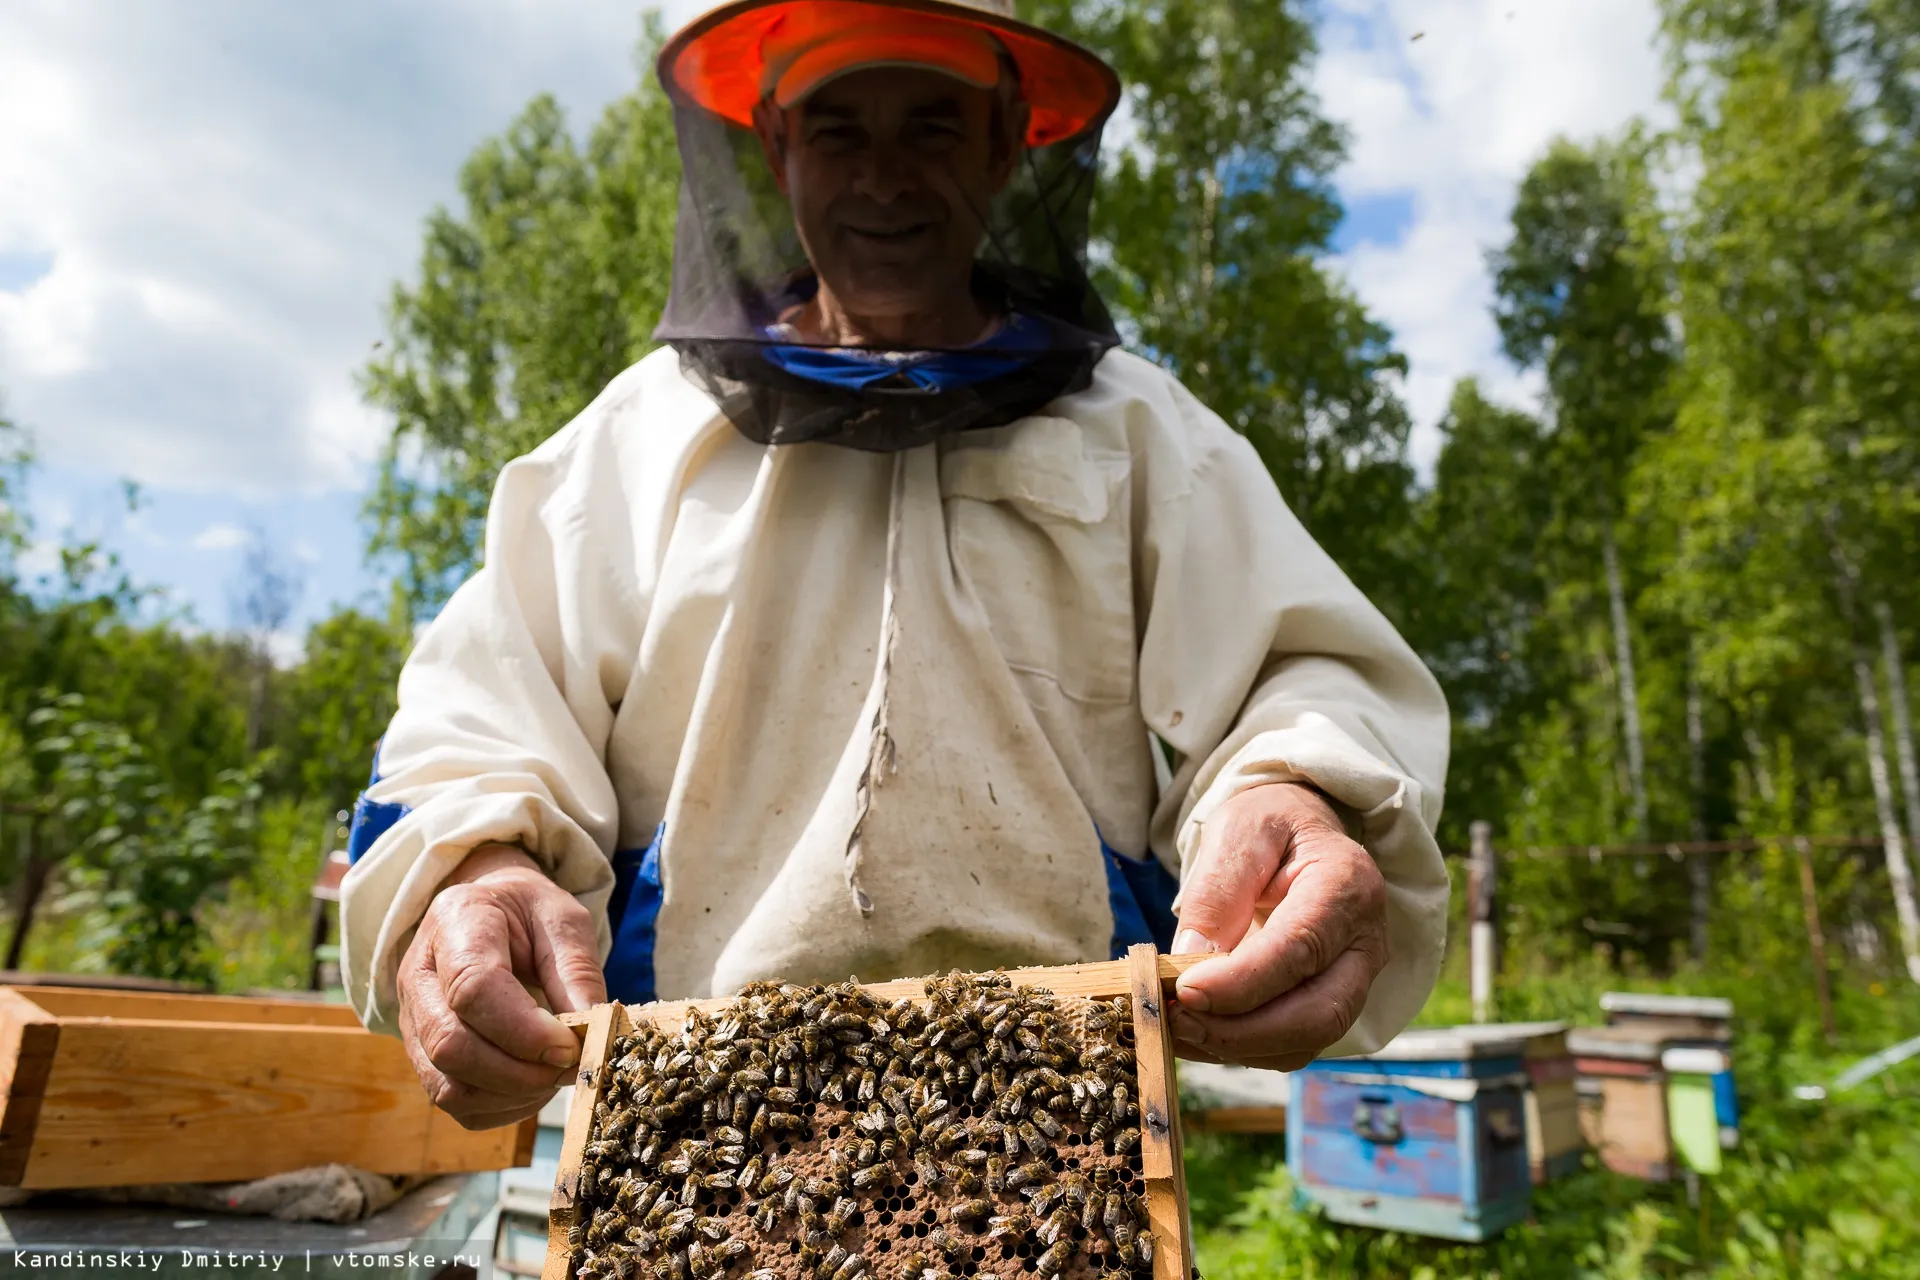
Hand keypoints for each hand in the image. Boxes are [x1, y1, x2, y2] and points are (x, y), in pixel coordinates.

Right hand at [397, 843, 606, 1128]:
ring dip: (511, 1094)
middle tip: (570, 1065)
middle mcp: (419, 974)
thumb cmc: (529, 915)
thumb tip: (591, 1034)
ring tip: (554, 1074)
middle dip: (519, 1071)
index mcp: (456, 922)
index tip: (570, 1047)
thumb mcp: (564, 920)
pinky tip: (532, 1084)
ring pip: (446, 1084)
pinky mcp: (420, 1054)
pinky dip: (500, 1106)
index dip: (524, 1030)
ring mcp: (412, 1019)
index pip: (473, 989)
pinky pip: (453, 1101)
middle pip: (450, 1045)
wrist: (489, 912)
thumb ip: (577, 971)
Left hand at [1168, 782, 1388, 1069]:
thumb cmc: (1268, 827)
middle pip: (1318, 1011)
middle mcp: (1366, 939)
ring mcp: (1357, 978)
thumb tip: (1190, 961)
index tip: (1184, 993)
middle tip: (1177, 1020)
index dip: (1241, 982)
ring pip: (1309, 1038)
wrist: (1297, 834)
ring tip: (1178, 1028)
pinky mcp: (1335, 1002)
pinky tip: (1199, 1033)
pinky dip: (1244, 1051)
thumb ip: (1217, 892)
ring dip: (1238, 1047)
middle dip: (1242, 1030)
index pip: (1300, 948)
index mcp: (1347, 883)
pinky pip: (1296, 1045)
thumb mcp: (1237, 833)